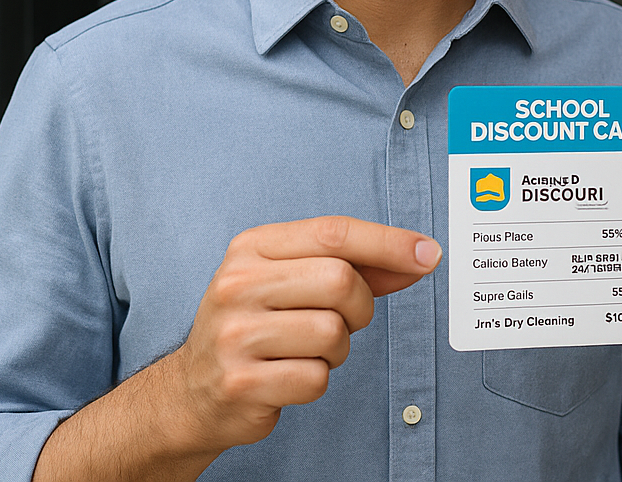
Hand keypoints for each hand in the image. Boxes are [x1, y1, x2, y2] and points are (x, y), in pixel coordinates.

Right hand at [166, 215, 441, 454]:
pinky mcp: (241, 383)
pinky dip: (316, 380)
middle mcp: (237, 284)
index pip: (333, 233)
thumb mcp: (293, 280)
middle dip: (360, 307)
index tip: (428, 254)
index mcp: (252, 248)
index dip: (388, 242)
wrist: (193, 390)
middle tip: (342, 321)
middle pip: (341, 281)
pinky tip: (288, 376)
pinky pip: (317, 378)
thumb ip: (354, 265)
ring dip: (337, 349)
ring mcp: (234, 334)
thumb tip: (419, 256)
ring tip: (305, 350)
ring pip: (333, 333)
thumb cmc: (257, 325)